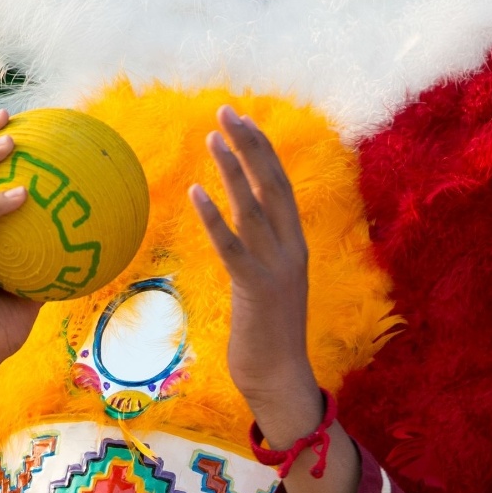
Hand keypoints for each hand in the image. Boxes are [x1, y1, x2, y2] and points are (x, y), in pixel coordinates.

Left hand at [189, 106, 323, 441]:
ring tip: (213, 137)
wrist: (281, 380)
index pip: (279, 186)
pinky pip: (233, 247)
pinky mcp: (257, 290)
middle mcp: (291, 250)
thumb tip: (237, 231)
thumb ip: (256, 254)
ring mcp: (278, 269)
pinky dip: (215, 218)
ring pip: (254, 208)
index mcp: (294, 246)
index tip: (240, 122)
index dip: (261, 150)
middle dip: (250, 144)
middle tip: (226, 111)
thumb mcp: (264, 286)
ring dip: (233, 169)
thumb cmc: (267, 336)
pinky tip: (197, 192)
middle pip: (272, 184)